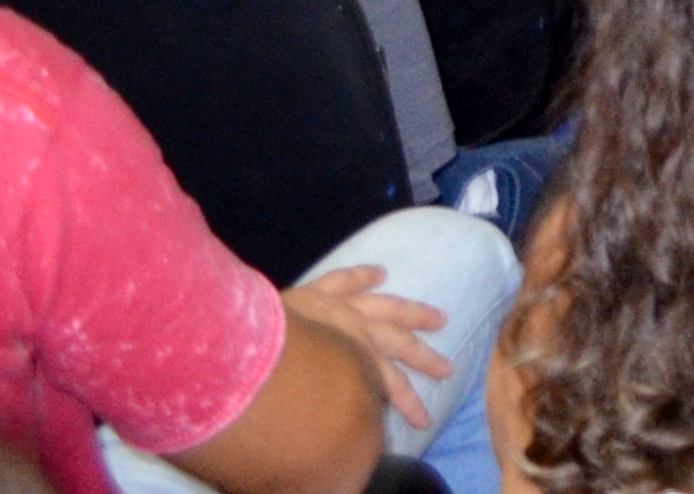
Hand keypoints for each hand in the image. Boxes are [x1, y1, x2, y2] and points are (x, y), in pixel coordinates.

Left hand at [289, 265, 452, 429]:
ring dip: (413, 313)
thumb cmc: (276, 387)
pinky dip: (361, 276)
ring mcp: (338, 307)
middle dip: (423, 358)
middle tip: (447, 369)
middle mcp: (355, 331)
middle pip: (397, 344)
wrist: (246, 349)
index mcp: (355, 358)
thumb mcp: (316, 404)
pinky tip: (379, 273)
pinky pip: (342, 280)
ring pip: (385, 307)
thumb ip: (342, 405)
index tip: (423, 420)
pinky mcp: (314, 293)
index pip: (389, 382)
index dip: (408, 401)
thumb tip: (361, 417)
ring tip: (438, 319)